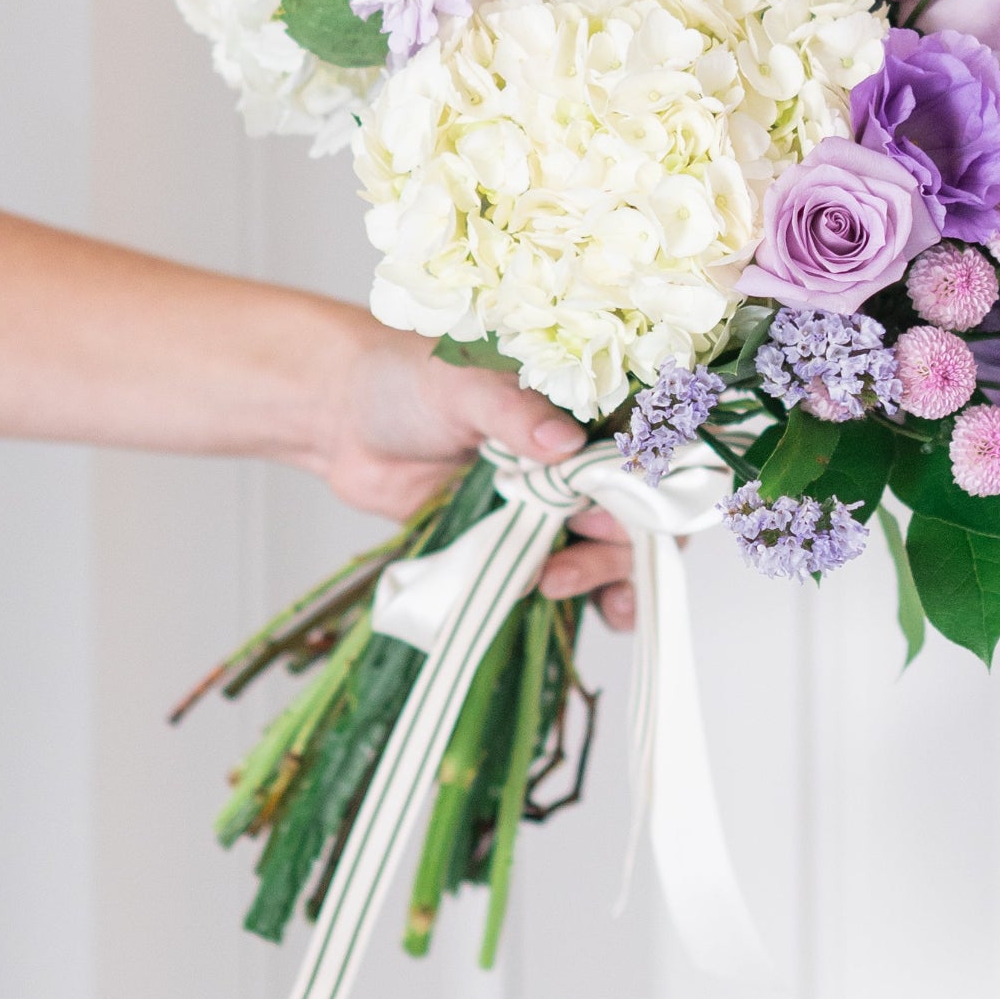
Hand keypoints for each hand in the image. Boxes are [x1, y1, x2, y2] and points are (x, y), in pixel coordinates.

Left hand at [298, 319, 637, 629]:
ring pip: (613, 551)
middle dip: (620, 541)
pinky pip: (574, 578)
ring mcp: (555, 505)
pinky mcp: (523, 544)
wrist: (346, 423)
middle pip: (639, 510)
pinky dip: (592, 600)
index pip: (649, 447)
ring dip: (604, 576)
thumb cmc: (409, 382)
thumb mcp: (461, 385)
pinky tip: (598, 615)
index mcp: (583, 408)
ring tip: (554, 582)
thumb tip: (563, 442)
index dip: (654, 483)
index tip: (629, 509)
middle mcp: (581, 459)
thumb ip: (512, 412)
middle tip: (574, 550)